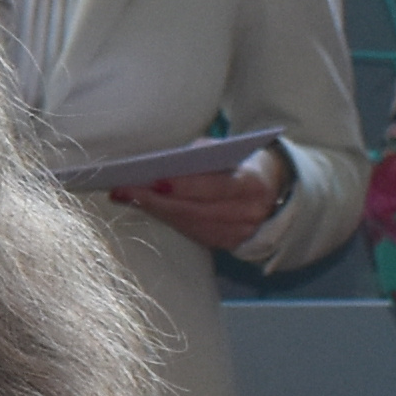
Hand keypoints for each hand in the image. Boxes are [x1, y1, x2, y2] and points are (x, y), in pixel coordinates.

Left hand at [113, 144, 285, 251]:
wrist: (272, 193)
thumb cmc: (240, 164)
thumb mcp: (230, 151)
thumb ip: (203, 153)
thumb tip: (166, 162)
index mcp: (252, 186)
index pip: (216, 188)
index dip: (185, 186)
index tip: (155, 181)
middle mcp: (248, 214)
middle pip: (195, 210)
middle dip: (156, 200)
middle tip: (123, 189)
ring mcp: (237, 233)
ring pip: (188, 224)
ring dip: (153, 209)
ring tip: (124, 195)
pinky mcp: (225, 244)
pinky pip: (190, 232)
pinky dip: (165, 217)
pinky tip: (143, 206)